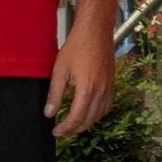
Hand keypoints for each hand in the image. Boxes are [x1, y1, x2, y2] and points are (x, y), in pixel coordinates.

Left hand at [45, 22, 114, 136]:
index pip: (76, 118)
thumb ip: (55, 94)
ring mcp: (109, 89)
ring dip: (85, 124)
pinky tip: (88, 113)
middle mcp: (101, 92)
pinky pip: (106, 107)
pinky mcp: (112, 84)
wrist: (96, 30)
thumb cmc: (76, 46)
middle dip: (74, 129)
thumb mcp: (60, 69)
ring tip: (72, 125)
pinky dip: (96, 115)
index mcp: (87, 89)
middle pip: (88, 120)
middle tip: (62, 131)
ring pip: (98, 116)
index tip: (55, 131)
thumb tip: (49, 113)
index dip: (65, 128)